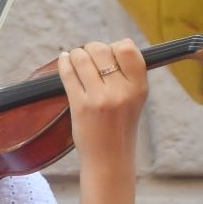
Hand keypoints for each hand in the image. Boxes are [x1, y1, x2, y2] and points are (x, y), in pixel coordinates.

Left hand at [56, 39, 146, 166]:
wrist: (109, 158)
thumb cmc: (119, 127)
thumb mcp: (135, 100)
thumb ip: (129, 75)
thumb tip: (117, 45)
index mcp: (139, 87)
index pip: (128, 49)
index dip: (115, 46)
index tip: (108, 53)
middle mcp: (121, 91)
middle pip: (102, 50)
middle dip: (91, 48)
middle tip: (88, 56)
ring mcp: (100, 98)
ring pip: (82, 58)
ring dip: (75, 54)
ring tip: (73, 58)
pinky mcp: (80, 105)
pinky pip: (68, 74)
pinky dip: (63, 63)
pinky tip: (64, 61)